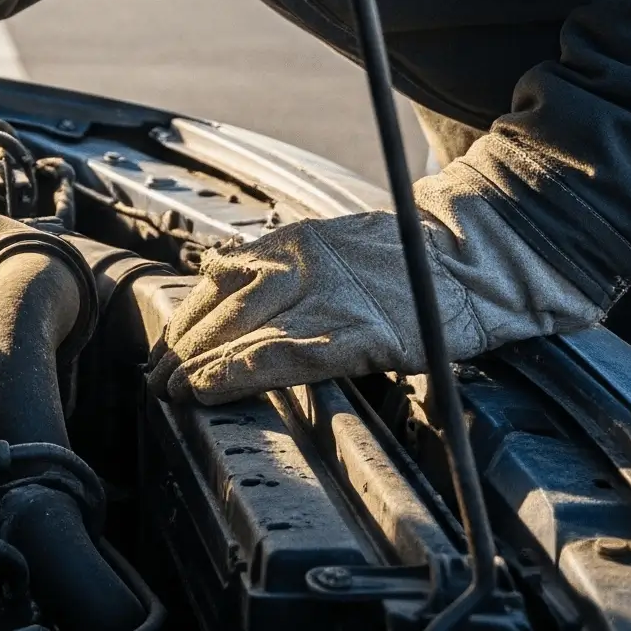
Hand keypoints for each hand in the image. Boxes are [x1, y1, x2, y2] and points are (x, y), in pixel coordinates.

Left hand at [148, 153, 601, 403]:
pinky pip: (287, 354)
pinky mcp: (359, 333)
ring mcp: (328, 297)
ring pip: (243, 331)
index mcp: (290, 242)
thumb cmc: (405, 262)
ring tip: (172, 389)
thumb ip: (281, 264)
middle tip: (156, 378)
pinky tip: (212, 385)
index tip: (166, 347)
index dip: (187, 318)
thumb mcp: (331, 245)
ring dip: (200, 363)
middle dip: (183, 346)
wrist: (474, 261)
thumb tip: (221, 276)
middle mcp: (299, 263)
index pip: (217, 281)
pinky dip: (243, 370)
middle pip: (222, 308)